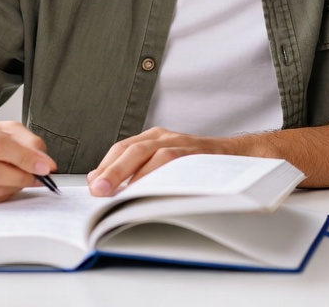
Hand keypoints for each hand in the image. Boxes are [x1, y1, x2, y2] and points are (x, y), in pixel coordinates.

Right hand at [0, 111, 56, 209]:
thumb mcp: (3, 128)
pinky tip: (3, 186)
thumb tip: (45, 165)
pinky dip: (0, 197)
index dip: (26, 158)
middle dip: (23, 177)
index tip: (47, 167)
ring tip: (20, 178)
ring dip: (13, 187)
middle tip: (39, 177)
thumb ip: (28, 142)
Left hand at [87, 128, 234, 195]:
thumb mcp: (162, 162)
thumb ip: (134, 169)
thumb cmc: (195, 164)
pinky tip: (146, 190)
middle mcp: (165, 136)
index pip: (122, 147)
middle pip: (132, 149)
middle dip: (111, 170)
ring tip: (116, 193)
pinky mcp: (195, 153)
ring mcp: (181, 143)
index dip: (105, 165)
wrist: (235, 156)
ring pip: (150, 154)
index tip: (92, 184)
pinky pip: (172, 162)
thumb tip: (98, 181)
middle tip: (97, 190)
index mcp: (154, 137)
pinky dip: (156, 176)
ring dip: (130, 174)